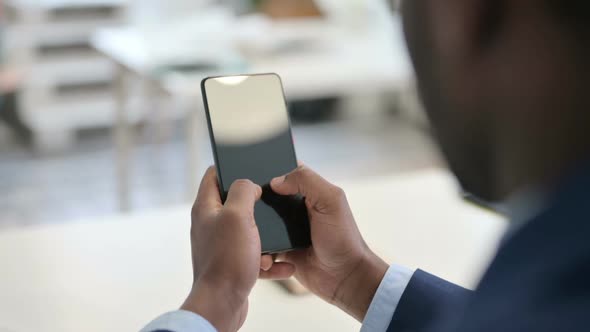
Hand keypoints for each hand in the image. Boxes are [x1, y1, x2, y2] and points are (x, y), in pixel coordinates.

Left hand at [181, 167, 293, 330]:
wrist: (222, 304)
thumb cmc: (227, 260)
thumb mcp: (238, 214)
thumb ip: (243, 190)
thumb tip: (249, 184)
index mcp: (206, 208)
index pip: (214, 174)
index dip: (231, 166)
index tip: (249, 163)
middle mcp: (210, 224)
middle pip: (234, 202)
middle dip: (256, 202)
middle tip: (271, 201)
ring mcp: (220, 244)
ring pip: (248, 229)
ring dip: (265, 235)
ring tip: (275, 243)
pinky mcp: (231, 263)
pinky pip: (254, 255)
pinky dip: (268, 259)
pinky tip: (281, 266)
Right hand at [260, 165, 388, 320]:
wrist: (344, 277)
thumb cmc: (343, 238)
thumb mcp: (331, 201)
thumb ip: (307, 181)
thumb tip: (275, 180)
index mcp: (309, 192)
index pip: (284, 172)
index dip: (269, 170)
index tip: (253, 174)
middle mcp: (296, 208)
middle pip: (266, 197)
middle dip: (255, 202)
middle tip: (245, 207)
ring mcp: (287, 230)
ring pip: (259, 223)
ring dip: (254, 229)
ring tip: (251, 235)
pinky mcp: (280, 250)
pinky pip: (262, 247)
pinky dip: (260, 251)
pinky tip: (265, 256)